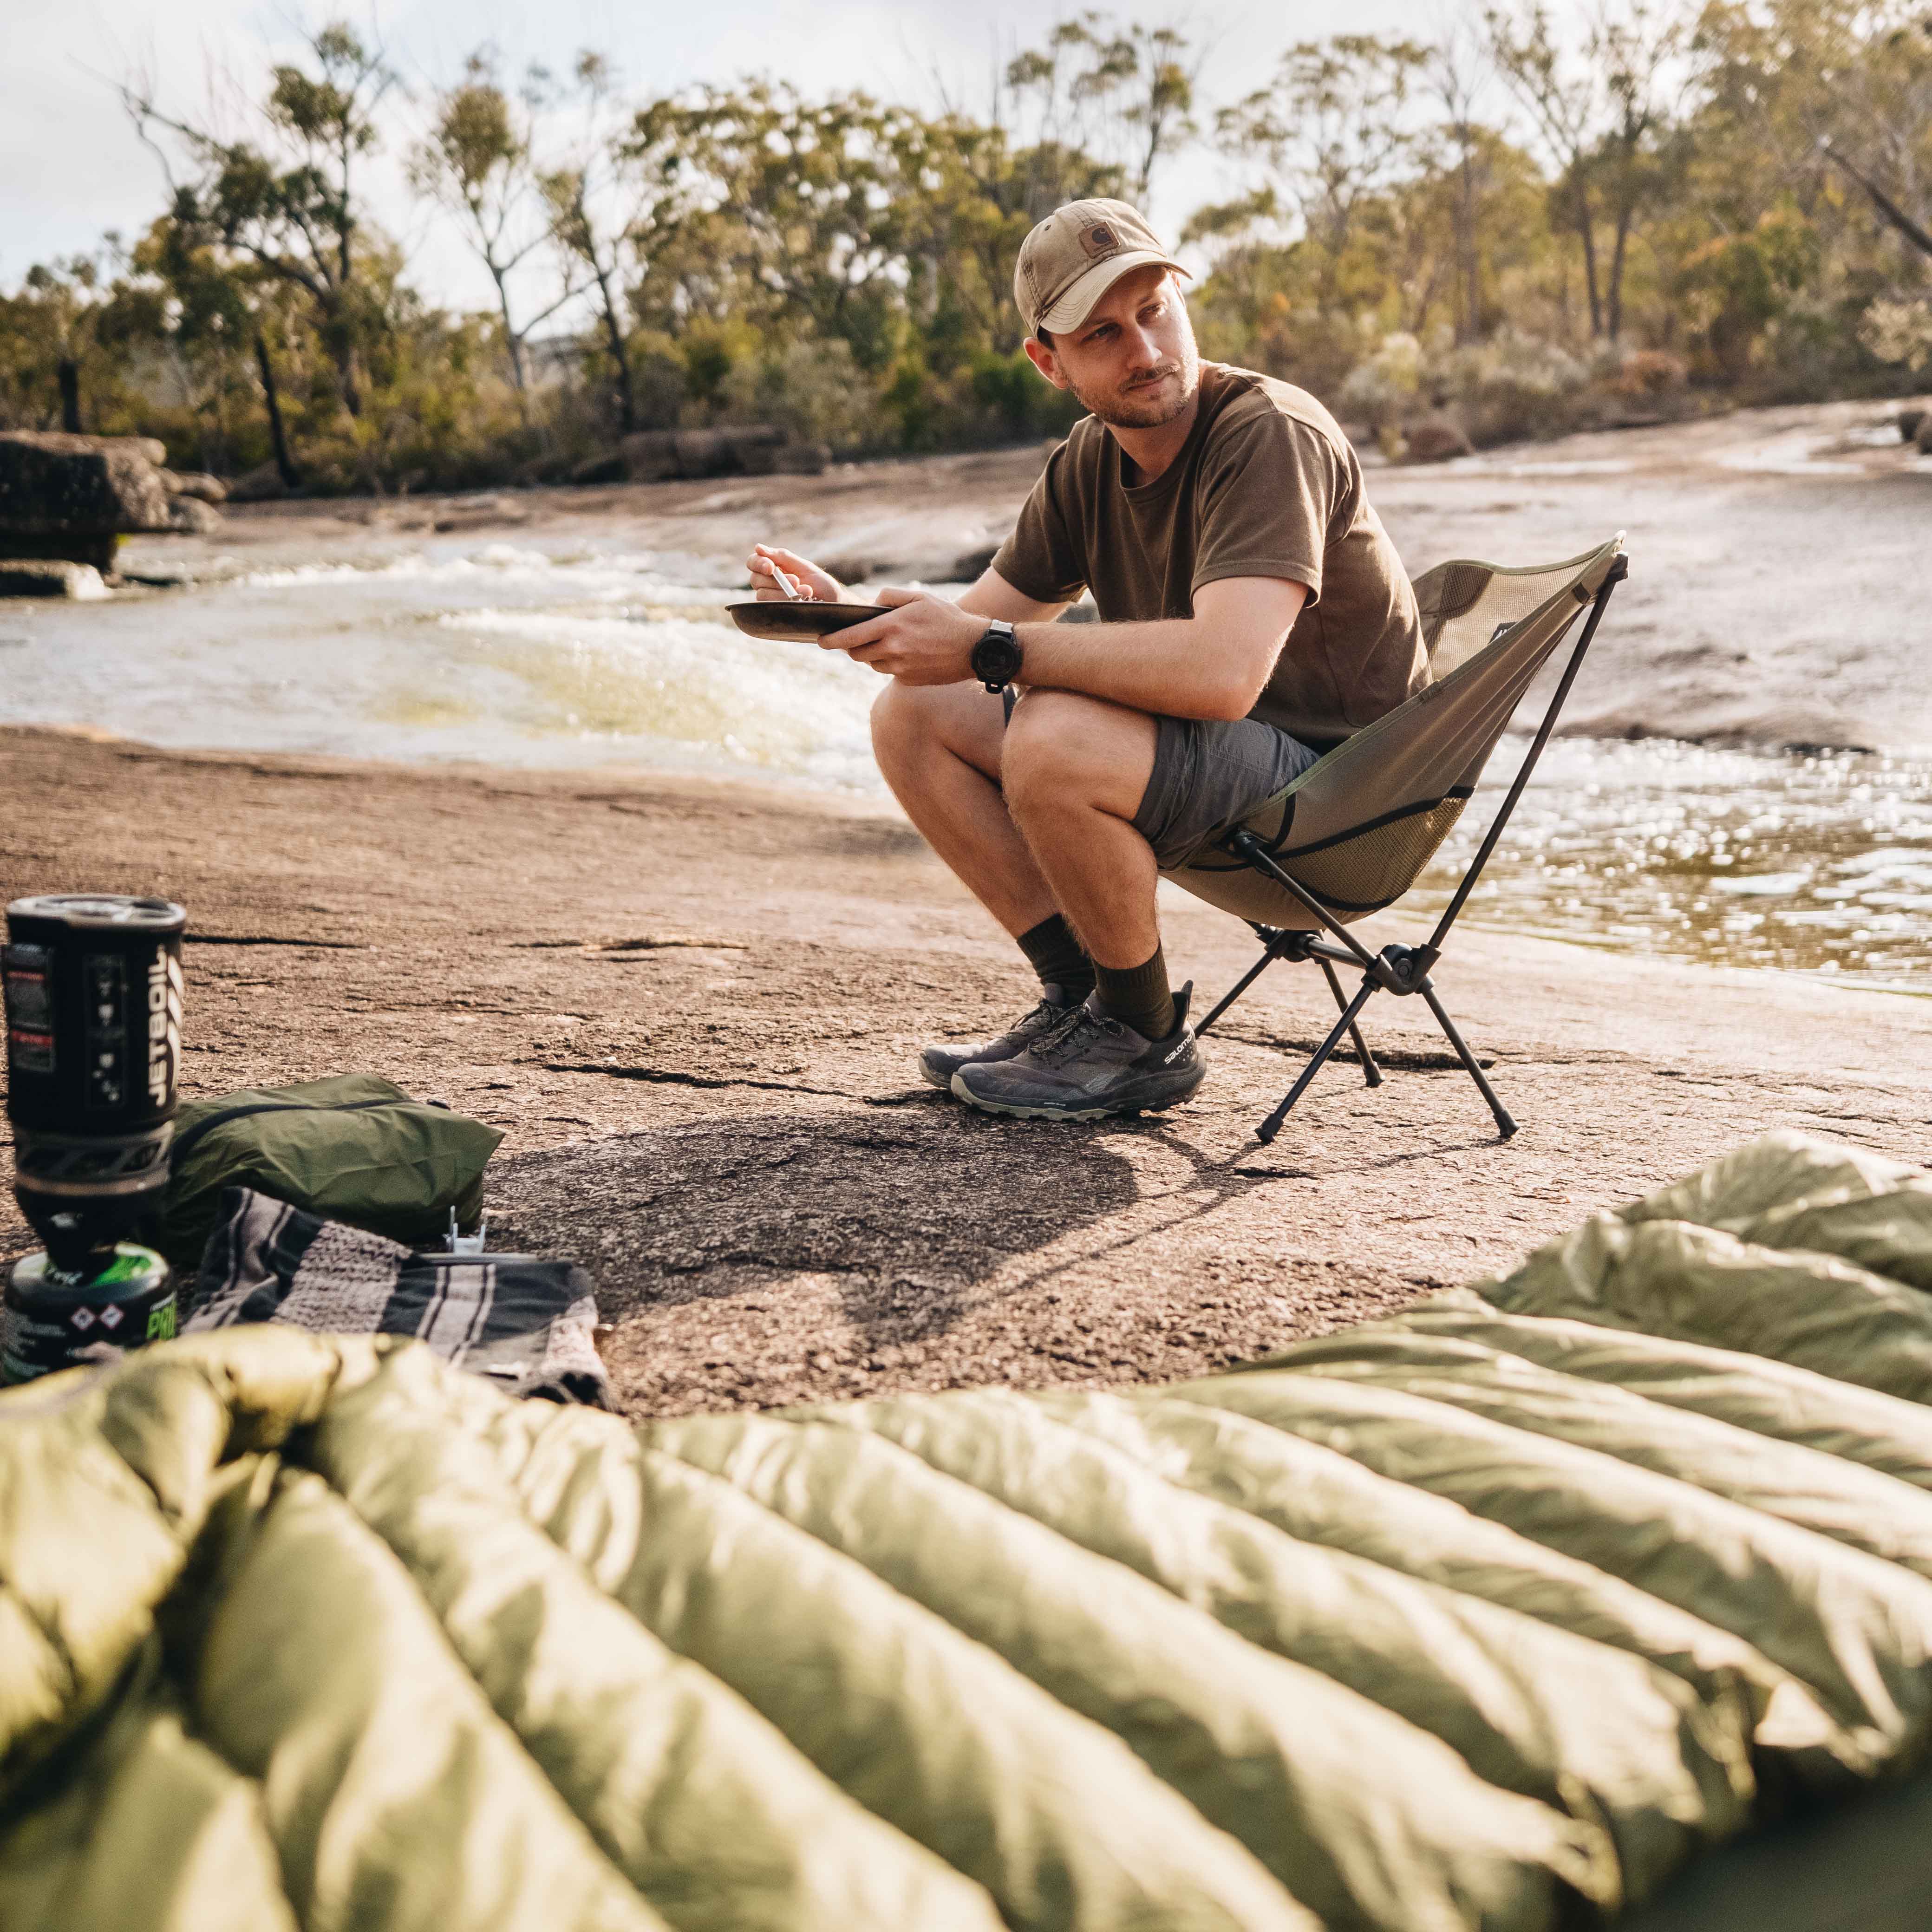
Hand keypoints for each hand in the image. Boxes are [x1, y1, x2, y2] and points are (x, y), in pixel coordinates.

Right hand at [746, 544, 841, 602]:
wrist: (835, 603)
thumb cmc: (820, 583)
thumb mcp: (803, 566)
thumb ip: (782, 557)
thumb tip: (758, 547)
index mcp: (773, 568)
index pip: (753, 563)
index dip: (758, 563)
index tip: (770, 567)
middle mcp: (768, 584)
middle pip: (755, 580)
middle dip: (776, 580)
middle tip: (797, 580)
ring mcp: (771, 599)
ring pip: (763, 595)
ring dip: (784, 592)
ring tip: (806, 592)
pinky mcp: (777, 613)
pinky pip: (772, 607)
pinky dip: (788, 602)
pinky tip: (802, 601)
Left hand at [831, 586, 982, 682]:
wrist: (974, 649)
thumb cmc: (947, 618)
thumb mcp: (919, 597)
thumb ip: (890, 596)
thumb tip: (870, 605)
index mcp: (892, 626)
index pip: (850, 636)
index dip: (831, 640)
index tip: (820, 640)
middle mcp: (893, 649)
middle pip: (857, 653)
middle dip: (852, 646)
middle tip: (856, 638)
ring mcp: (901, 668)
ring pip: (872, 664)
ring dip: (873, 654)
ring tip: (890, 643)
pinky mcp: (908, 680)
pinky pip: (889, 672)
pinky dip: (891, 663)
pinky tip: (907, 653)